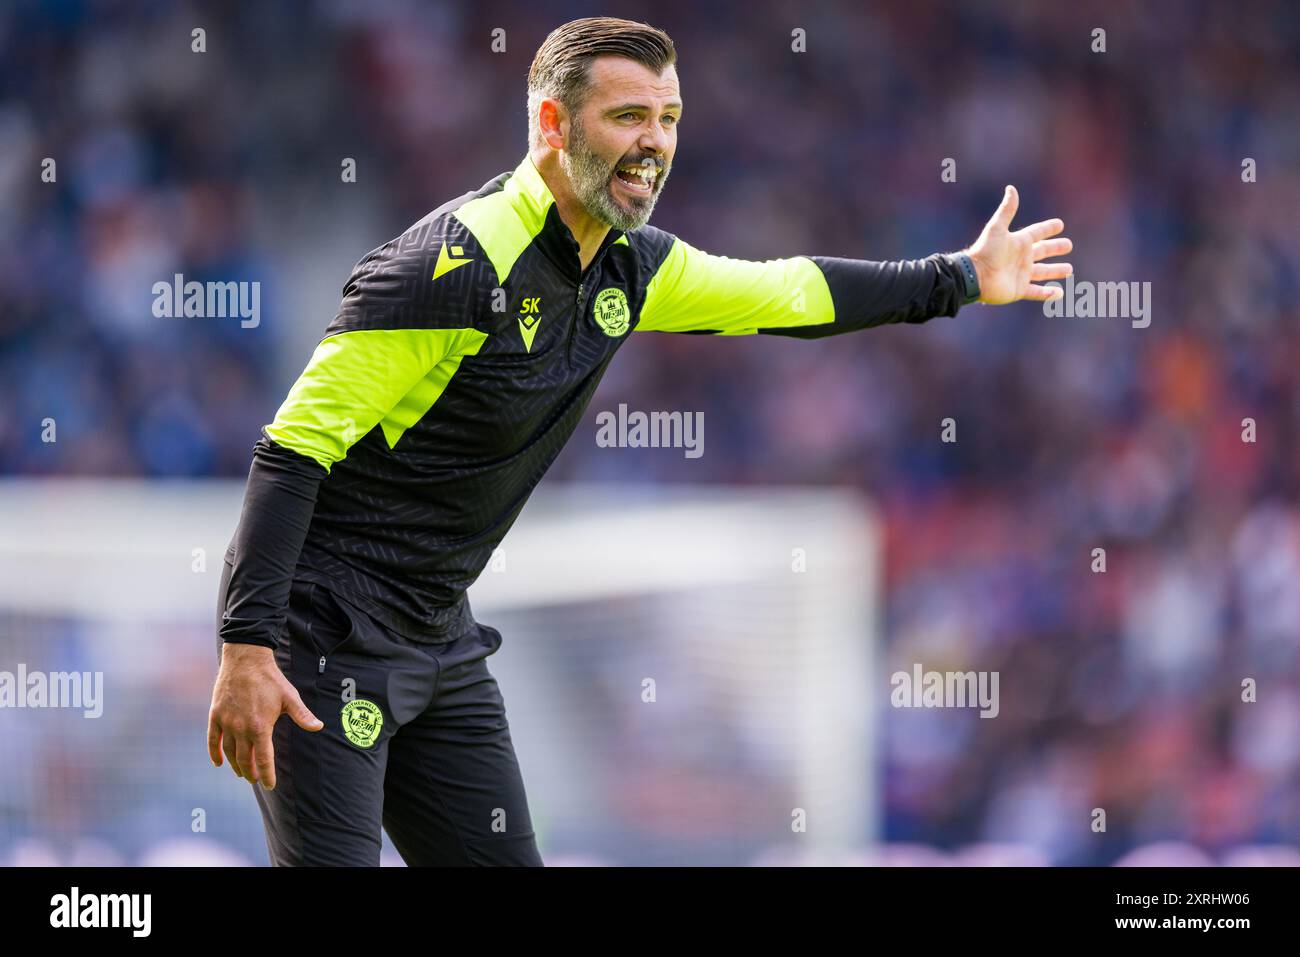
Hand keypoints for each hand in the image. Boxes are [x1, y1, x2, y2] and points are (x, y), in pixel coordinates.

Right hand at [207, 642, 322, 789]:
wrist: (246, 660)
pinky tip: (219, 763)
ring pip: (229, 752)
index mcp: (260, 727)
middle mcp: (241, 728)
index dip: (267, 775)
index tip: (270, 785)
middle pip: (244, 760)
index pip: (263, 759)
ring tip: (242, 773)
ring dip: (235, 765)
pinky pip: (212, 740)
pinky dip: (214, 753)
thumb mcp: (290, 697)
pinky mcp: (215, 715)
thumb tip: (318, 727)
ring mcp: (226, 722)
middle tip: (256, 780)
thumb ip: (302, 716)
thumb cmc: (270, 679)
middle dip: (251, 773)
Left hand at [966, 185, 1072, 304]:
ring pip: (1043, 272)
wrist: (974, 276)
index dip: (1047, 228)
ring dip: (1055, 271)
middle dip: (1055, 248)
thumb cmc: (985, 251)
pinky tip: (1059, 294)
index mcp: (1018, 242)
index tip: (1059, 224)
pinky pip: (1037, 292)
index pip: (1037, 233)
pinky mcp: (1019, 290)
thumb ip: (1007, 210)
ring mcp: (1020, 274)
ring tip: (1069, 269)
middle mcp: (1021, 258)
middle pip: (1043, 252)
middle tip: (1068, 245)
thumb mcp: (997, 228)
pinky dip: (1048, 294)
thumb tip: (1011, 188)